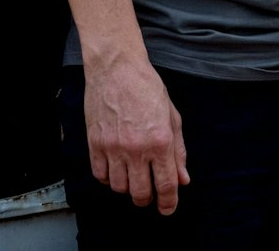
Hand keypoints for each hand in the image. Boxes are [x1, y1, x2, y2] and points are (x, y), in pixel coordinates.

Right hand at [83, 51, 190, 213]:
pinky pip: (100, 176)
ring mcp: (113, 148)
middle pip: (140, 192)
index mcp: (161, 140)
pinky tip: (116, 169)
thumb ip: (178, 150)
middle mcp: (136, 148)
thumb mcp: (172, 116)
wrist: (117, 69)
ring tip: (133, 177)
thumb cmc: (147, 88)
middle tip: (149, 194)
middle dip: (147, 199)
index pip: (166, 184)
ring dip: (127, 188)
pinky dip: (108, 179)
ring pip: (119, 188)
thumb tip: (183, 179)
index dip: (168, 203)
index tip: (167, 209)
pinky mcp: (95, 144)